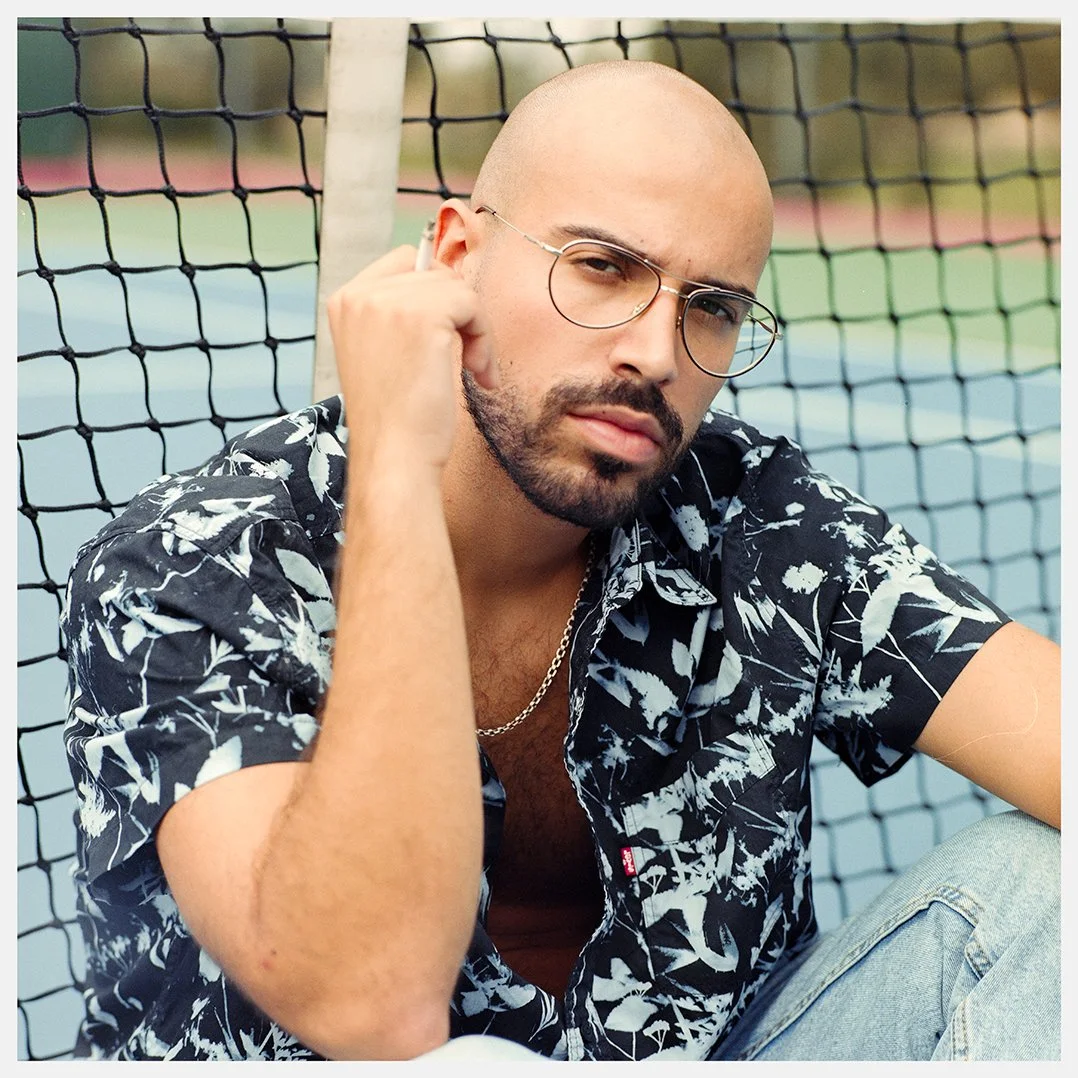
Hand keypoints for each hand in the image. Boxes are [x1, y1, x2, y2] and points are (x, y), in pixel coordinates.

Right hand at [326, 245, 496, 474]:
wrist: (394, 457)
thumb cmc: (396, 419)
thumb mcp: (385, 353)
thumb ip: (402, 315)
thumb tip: (451, 280)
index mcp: (346, 301)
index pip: (404, 261)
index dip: (436, 295)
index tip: (445, 338)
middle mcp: (361, 295)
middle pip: (436, 274)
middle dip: (458, 316)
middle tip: (463, 364)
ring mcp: (388, 302)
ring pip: (457, 287)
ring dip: (475, 330)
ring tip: (470, 372)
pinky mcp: (422, 315)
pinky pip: (472, 303)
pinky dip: (485, 339)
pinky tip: (477, 375)